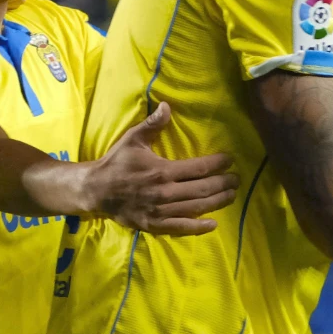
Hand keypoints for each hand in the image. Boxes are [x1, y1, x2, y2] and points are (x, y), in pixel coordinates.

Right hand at [82, 102, 238, 234]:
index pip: (198, 168)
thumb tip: (167, 105)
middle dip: (223, 184)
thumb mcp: (132, 139)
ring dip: (216, 202)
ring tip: (232, 195)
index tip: (230, 160)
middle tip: (237, 179)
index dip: (217, 164)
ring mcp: (160, 211)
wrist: (95, 190)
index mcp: (162, 171)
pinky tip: (212, 224)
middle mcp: (164, 193)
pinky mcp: (154, 225)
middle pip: (202, 189)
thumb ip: (152, 124)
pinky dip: (197, 227)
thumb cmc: (116, 163)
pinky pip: (180, 228)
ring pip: (195, 208)